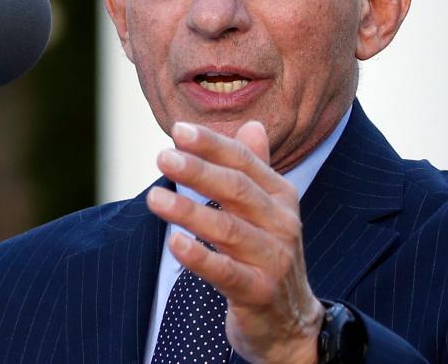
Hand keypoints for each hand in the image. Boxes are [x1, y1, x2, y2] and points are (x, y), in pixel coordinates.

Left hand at [146, 120, 322, 363]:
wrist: (292, 323)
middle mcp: (282, 224)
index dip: (212, 144)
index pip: (245, 162)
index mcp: (281, 197)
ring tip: (155, 198)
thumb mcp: (268, 211)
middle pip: (237, 189)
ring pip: (228, 229)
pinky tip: (174, 243)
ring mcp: (273, 259)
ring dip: (189, 212)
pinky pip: (226, 272)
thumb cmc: (268, 257)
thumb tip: (251, 125)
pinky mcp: (259, 293)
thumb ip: (256, 169)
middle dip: (198, 170)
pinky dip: (200, 257)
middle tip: (163, 157)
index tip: (178, 130)